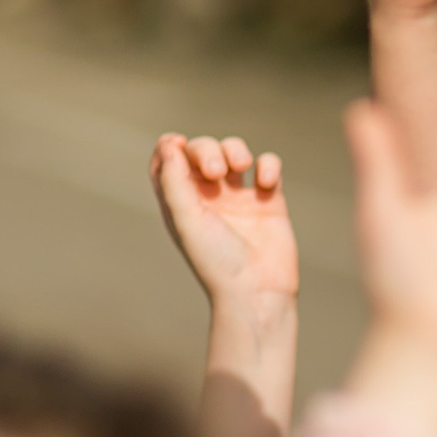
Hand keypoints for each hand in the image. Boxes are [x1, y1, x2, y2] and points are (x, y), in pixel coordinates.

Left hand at [150, 133, 299, 309]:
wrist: (258, 291)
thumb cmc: (216, 263)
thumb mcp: (186, 222)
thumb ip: (174, 182)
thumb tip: (170, 145)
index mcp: (180, 203)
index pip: (167, 162)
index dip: (170, 147)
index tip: (178, 145)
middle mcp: (207, 197)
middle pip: (201, 151)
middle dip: (207, 149)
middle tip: (216, 171)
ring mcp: (239, 197)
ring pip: (234, 152)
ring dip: (236, 150)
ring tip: (242, 166)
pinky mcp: (269, 200)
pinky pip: (268, 166)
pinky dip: (269, 165)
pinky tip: (267, 182)